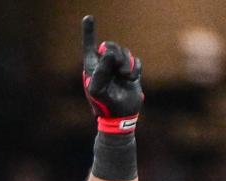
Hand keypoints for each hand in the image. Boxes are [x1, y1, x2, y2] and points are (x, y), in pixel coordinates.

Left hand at [81, 15, 142, 132]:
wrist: (121, 117)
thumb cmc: (104, 104)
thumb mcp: (98, 88)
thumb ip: (101, 69)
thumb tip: (109, 52)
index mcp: (93, 66)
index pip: (90, 46)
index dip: (89, 31)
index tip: (88, 18)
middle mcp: (105, 64)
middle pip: (111, 46)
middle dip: (117, 55)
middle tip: (120, 70)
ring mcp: (118, 67)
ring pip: (125, 53)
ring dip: (127, 64)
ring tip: (126, 77)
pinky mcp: (131, 71)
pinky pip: (136, 61)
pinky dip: (135, 70)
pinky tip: (131, 80)